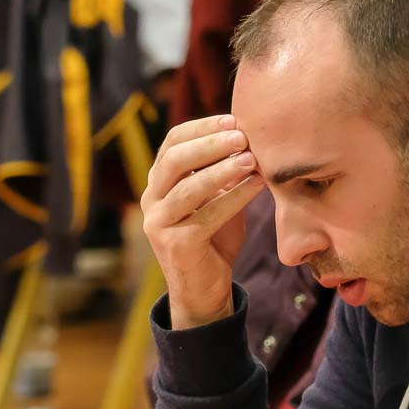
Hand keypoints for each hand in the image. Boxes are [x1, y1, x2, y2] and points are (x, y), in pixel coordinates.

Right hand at [141, 114, 265, 328]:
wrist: (205, 288)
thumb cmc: (214, 238)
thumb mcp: (217, 197)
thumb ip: (223, 170)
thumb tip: (249, 133)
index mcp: (159, 183)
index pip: (172, 143)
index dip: (202, 127)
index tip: (234, 120)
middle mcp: (151, 201)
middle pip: (174, 160)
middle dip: (210, 144)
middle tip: (242, 136)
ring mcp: (159, 224)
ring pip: (188, 188)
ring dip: (222, 170)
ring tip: (252, 159)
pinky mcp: (175, 246)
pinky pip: (206, 216)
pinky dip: (234, 198)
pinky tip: (257, 185)